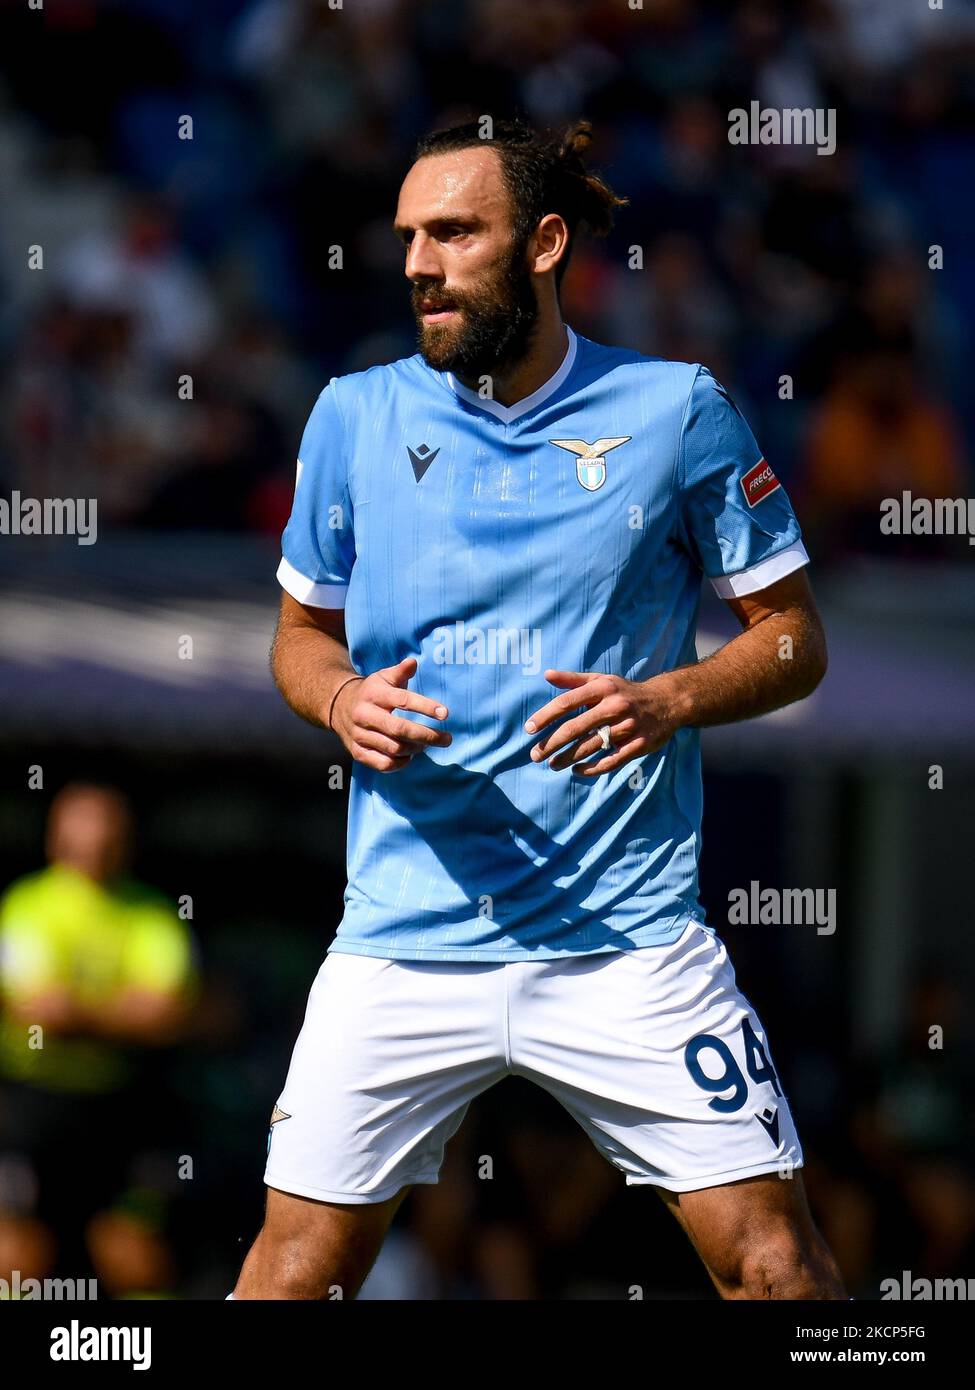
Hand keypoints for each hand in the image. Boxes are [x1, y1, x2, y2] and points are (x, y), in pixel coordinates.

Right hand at [330, 656, 450, 771]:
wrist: (338, 706)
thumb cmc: (371, 691)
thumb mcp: (383, 677)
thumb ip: (400, 671)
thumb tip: (413, 662)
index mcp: (374, 694)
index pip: (403, 700)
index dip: (425, 707)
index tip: (445, 713)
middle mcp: (364, 715)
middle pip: (400, 729)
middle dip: (427, 736)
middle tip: (447, 739)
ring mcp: (359, 735)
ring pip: (394, 748)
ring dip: (416, 748)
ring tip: (427, 744)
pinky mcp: (357, 752)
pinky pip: (383, 764)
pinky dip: (400, 763)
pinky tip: (409, 756)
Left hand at [524, 668, 683, 774]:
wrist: (668, 701)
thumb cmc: (625, 692)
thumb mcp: (602, 681)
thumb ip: (573, 680)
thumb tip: (546, 674)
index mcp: (603, 688)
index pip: (567, 702)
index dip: (545, 716)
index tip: (528, 729)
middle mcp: (615, 705)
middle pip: (576, 727)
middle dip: (552, 743)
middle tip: (535, 755)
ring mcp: (628, 726)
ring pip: (591, 746)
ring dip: (568, 758)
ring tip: (552, 765)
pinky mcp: (639, 744)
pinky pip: (611, 760)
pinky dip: (592, 768)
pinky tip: (577, 770)